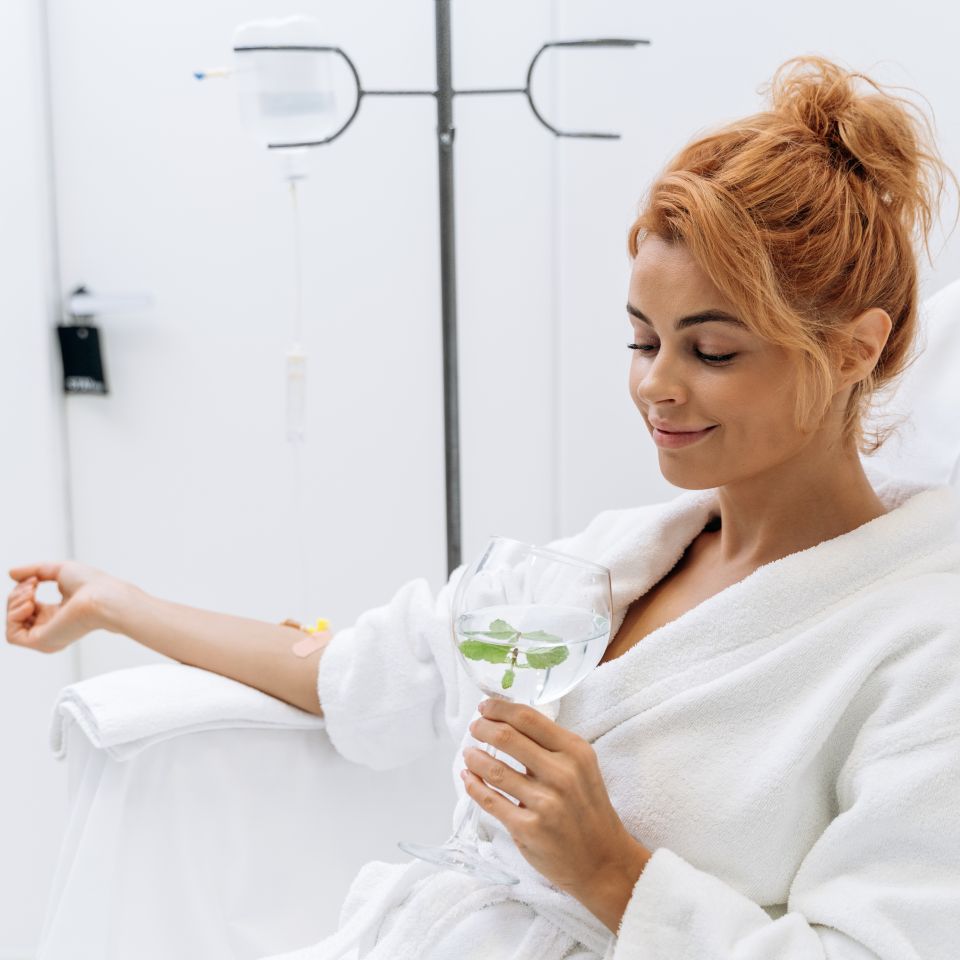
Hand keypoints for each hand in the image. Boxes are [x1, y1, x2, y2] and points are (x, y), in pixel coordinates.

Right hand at [6, 560, 127, 653]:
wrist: (103, 597)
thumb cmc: (91, 584)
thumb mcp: (59, 570)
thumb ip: (35, 571)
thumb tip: (11, 573)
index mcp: (58, 613)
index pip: (28, 605)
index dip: (23, 590)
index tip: (34, 579)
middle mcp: (51, 627)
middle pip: (17, 613)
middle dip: (17, 594)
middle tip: (32, 584)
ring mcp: (46, 636)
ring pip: (13, 623)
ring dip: (14, 602)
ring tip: (31, 592)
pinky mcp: (41, 642)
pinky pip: (12, 636)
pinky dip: (14, 616)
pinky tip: (30, 604)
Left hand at [462, 698, 651, 931]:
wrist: (603, 861)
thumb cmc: (588, 809)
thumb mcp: (582, 767)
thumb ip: (550, 746)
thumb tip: (508, 722)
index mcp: (575, 751)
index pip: (528, 718)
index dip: (499, 708)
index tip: (484, 707)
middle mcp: (562, 774)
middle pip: (506, 737)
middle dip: (482, 728)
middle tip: (474, 728)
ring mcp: (545, 803)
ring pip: (494, 769)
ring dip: (473, 757)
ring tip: (468, 754)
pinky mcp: (528, 829)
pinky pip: (490, 801)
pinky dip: (473, 786)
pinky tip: (468, 778)